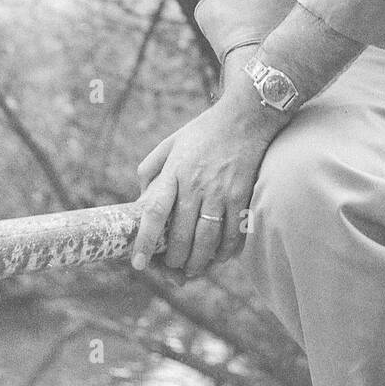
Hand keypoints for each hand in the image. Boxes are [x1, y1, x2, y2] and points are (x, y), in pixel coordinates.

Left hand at [131, 63, 281, 277]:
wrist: (246, 116)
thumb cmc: (205, 131)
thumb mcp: (170, 143)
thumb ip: (151, 169)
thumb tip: (141, 200)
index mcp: (174, 171)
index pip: (155, 212)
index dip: (146, 241)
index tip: (139, 264)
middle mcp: (196, 183)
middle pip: (182, 235)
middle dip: (175, 260)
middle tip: (172, 269)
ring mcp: (221, 190)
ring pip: (208, 240)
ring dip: (199, 262)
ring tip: (193, 269)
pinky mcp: (242, 194)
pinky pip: (234, 233)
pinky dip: (226, 251)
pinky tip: (220, 256)